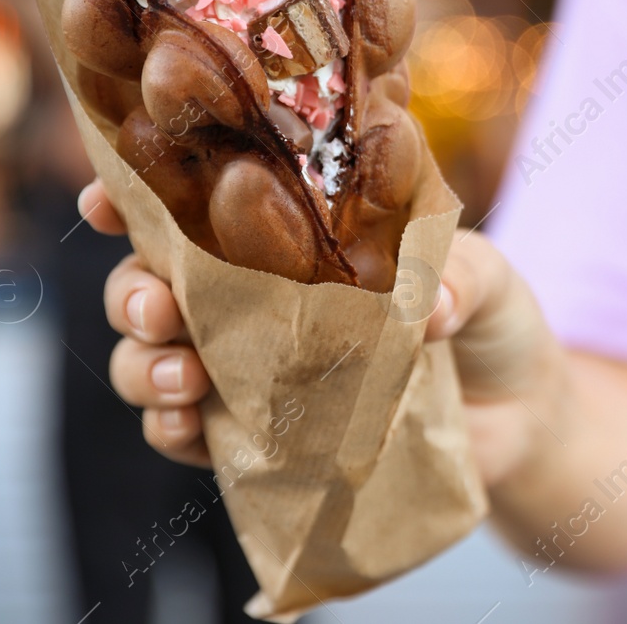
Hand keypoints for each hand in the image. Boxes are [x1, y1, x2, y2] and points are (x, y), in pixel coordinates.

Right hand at [82, 177, 569, 482]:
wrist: (520, 418)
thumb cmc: (494, 318)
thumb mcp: (488, 278)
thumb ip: (457, 280)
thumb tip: (420, 311)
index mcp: (297, 229)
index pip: (202, 201)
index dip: (140, 195)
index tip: (106, 201)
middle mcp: (260, 290)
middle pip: (157, 279)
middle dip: (133, 289)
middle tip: (158, 306)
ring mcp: (254, 363)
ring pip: (154, 354)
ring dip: (143, 363)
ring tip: (181, 374)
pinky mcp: (264, 432)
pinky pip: (188, 430)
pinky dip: (171, 428)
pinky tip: (183, 422)